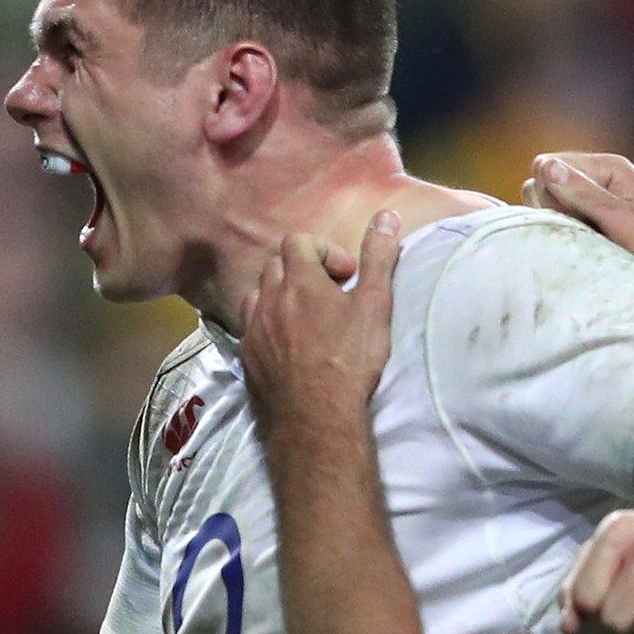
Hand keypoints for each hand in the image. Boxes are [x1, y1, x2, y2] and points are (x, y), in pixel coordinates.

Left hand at [240, 210, 401, 433]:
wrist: (316, 417)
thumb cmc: (350, 359)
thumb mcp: (374, 305)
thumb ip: (378, 258)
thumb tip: (387, 215)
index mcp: (299, 281)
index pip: (299, 241)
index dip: (324, 250)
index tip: (346, 276)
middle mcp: (269, 299)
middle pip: (275, 266)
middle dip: (300, 271)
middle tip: (328, 296)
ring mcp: (253, 329)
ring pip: (258, 295)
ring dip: (279, 297)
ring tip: (305, 319)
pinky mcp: (246, 358)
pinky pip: (251, 328)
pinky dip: (268, 326)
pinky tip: (288, 347)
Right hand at [522, 153, 633, 296]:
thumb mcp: (621, 221)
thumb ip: (584, 193)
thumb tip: (544, 166)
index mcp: (609, 166)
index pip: (546, 166)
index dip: (549, 195)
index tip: (573, 220)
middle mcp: (599, 179)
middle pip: (542, 185)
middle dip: (551, 210)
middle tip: (583, 235)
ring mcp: (594, 201)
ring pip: (548, 206)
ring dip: (558, 226)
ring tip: (587, 245)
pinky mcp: (593, 223)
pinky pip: (560, 223)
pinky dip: (565, 236)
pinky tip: (585, 250)